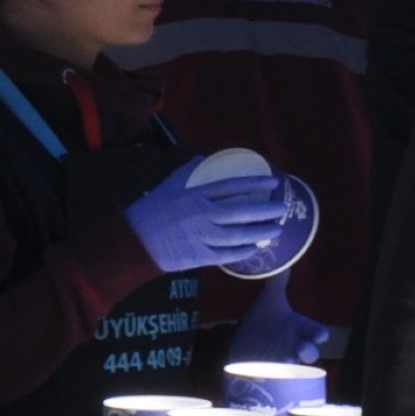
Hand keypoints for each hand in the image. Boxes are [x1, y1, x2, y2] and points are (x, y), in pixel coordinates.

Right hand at [126, 159, 305, 276]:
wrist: (131, 244)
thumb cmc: (147, 213)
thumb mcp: (165, 187)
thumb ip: (185, 173)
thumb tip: (202, 159)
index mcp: (194, 196)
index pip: (230, 187)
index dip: (254, 185)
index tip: (272, 184)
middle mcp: (201, 215)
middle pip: (241, 212)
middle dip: (265, 211)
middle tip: (283, 209)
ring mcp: (201, 237)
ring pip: (238, 235)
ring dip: (260, 232)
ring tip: (276, 229)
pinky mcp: (199, 256)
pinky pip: (228, 255)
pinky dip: (244, 251)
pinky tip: (256, 248)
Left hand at [227, 289, 331, 368]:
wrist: (246, 346)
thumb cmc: (264, 323)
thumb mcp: (270, 301)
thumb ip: (278, 281)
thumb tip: (282, 258)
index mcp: (299, 328)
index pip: (317, 332)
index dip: (318, 334)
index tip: (318, 335)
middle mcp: (295, 346)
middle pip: (310, 353)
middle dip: (308, 352)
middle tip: (301, 351)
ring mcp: (284, 362)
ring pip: (294, 368)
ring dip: (291, 367)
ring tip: (283, 364)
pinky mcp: (270, 374)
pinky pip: (277, 378)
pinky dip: (272, 378)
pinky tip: (265, 376)